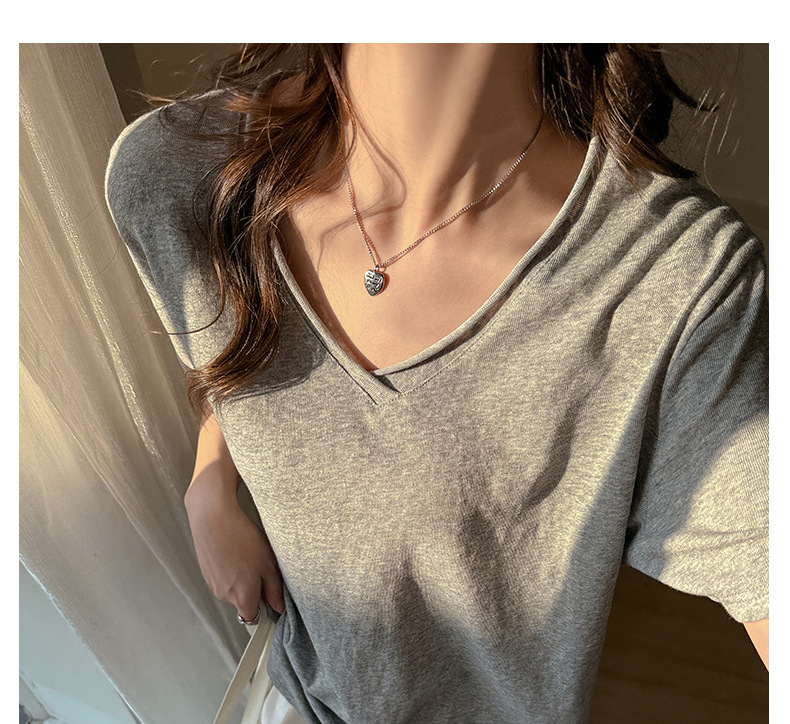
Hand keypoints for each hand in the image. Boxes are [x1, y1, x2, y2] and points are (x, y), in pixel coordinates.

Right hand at [185, 480, 284, 621]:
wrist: (213, 518)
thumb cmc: (242, 538)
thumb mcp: (268, 563)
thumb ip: (274, 589)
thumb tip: (279, 605)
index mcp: (242, 597)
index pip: (252, 617)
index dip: (262, 607)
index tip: (268, 594)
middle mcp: (224, 595)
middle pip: (242, 601)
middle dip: (252, 588)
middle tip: (259, 565)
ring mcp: (212, 583)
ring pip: (232, 587)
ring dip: (240, 577)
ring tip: (245, 554)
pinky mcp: (205, 571)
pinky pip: (221, 576)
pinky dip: (228, 568)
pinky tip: (233, 550)